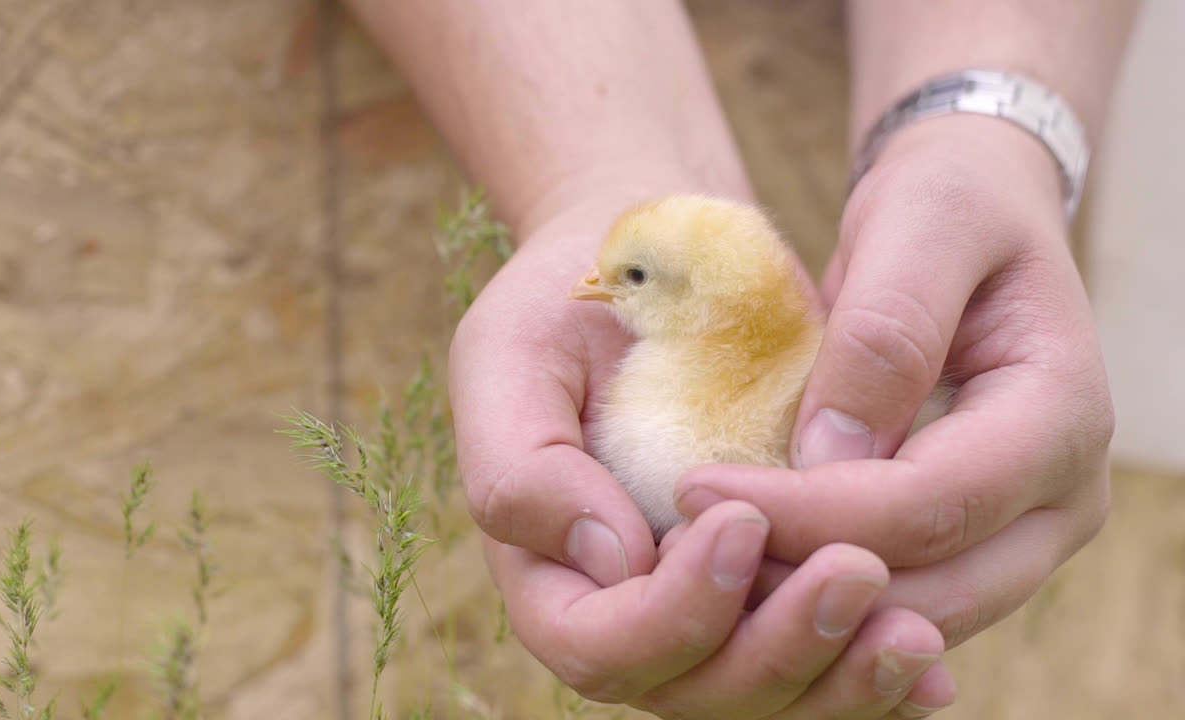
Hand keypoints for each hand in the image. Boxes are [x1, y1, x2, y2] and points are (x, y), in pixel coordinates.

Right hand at [449, 192, 956, 717]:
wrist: (649, 270)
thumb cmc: (564, 307)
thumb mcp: (511, 357)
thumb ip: (524, 468)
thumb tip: (612, 560)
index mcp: (551, 571)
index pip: (600, 647)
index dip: (670, 613)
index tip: (739, 521)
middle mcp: (629, 612)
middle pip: (697, 692)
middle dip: (778, 651)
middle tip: (857, 571)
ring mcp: (706, 610)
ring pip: (771, 698)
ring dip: (841, 680)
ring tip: (913, 632)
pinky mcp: (770, 590)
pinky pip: (820, 668)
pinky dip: (871, 678)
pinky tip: (927, 663)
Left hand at [677, 115, 1114, 653]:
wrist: (977, 213)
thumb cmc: (951, 202)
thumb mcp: (922, 223)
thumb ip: (886, 334)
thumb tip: (829, 458)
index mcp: (1062, 415)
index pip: (932, 503)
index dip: (813, 510)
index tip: (698, 488)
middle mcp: (1063, 495)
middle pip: (932, 585)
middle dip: (802, 574)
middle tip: (685, 543)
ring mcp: (1025, 530)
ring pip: (916, 611)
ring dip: (805, 597)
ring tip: (701, 554)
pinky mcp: (977, 540)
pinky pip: (900, 593)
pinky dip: (820, 587)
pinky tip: (740, 557)